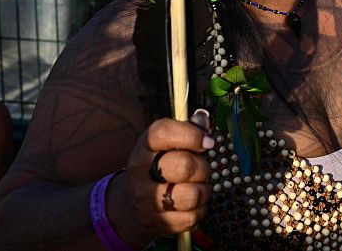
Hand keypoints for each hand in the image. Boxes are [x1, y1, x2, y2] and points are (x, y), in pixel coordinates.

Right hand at [108, 113, 213, 245]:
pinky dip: (199, 209)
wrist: (133, 205)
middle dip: (202, 167)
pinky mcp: (158, 222)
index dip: (191, 134)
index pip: (164, 132)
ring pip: (192, 194)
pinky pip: (193, 216)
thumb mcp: (167, 144)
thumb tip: (203, 118)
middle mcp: (141, 172)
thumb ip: (187, 129)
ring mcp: (148, 200)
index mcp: (144, 146)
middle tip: (201, 168)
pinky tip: (191, 204)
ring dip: (203, 190)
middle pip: (184, 165)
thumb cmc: (159, 167)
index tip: (207, 141)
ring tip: (197, 187)